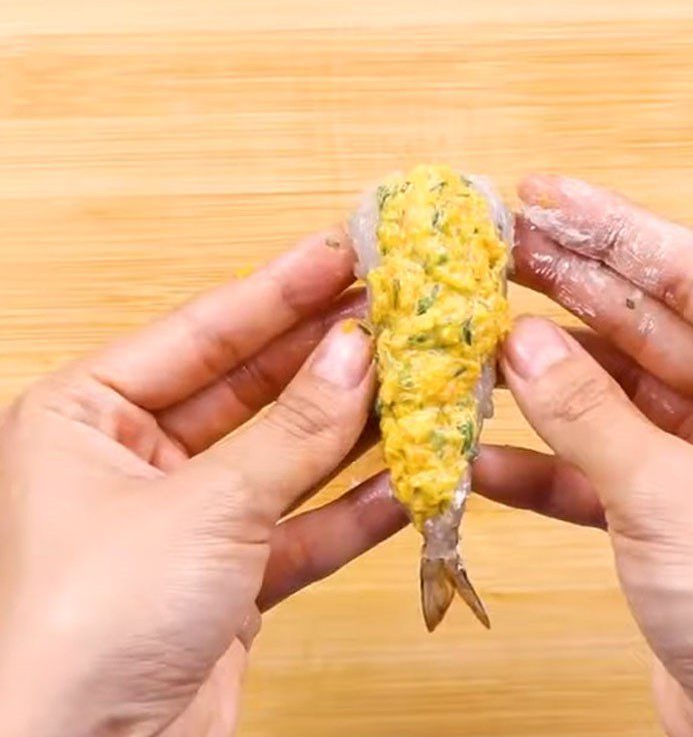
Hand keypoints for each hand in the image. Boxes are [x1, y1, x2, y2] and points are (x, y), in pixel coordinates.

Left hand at [0, 227, 404, 736]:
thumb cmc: (88, 628)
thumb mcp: (203, 507)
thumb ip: (293, 431)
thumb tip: (360, 352)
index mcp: (88, 415)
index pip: (204, 330)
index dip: (280, 288)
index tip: (342, 251)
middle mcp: (133, 458)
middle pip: (252, 388)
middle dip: (325, 354)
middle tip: (395, 312)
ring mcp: (186, 518)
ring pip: (285, 456)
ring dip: (352, 428)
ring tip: (417, 381)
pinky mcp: (227, 579)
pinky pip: (300, 527)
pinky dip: (354, 508)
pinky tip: (409, 476)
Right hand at [473, 177, 692, 735]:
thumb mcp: (674, 499)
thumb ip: (590, 417)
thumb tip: (518, 347)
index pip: (691, 273)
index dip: (610, 227)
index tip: (542, 195)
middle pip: (642, 323)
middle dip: (563, 287)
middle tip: (492, 252)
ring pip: (610, 394)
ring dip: (540, 378)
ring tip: (472, 341)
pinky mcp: (667, 511)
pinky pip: (594, 470)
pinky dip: (540, 465)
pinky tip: (481, 454)